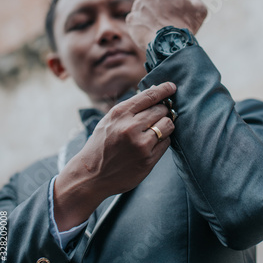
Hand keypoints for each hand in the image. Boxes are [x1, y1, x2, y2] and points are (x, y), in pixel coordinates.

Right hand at [54, 82, 176, 230]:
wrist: (91, 175)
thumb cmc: (101, 145)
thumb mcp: (109, 121)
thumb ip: (130, 108)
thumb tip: (155, 92)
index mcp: (120, 114)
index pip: (149, 96)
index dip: (164, 90)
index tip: (172, 87)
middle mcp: (130, 127)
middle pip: (161, 110)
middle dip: (163, 111)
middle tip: (158, 116)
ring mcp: (141, 144)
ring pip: (167, 125)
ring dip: (165, 126)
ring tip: (155, 130)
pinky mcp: (148, 160)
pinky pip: (166, 143)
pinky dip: (163, 141)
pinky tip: (152, 144)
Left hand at [126, 0, 206, 49]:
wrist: (170, 43)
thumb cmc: (187, 26)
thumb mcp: (200, 10)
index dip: (171, 5)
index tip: (173, 15)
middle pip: (153, 0)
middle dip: (157, 9)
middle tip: (163, 22)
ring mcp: (138, 5)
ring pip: (142, 10)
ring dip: (147, 17)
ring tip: (156, 30)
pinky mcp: (131, 19)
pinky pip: (134, 22)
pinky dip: (140, 27)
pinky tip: (148, 34)